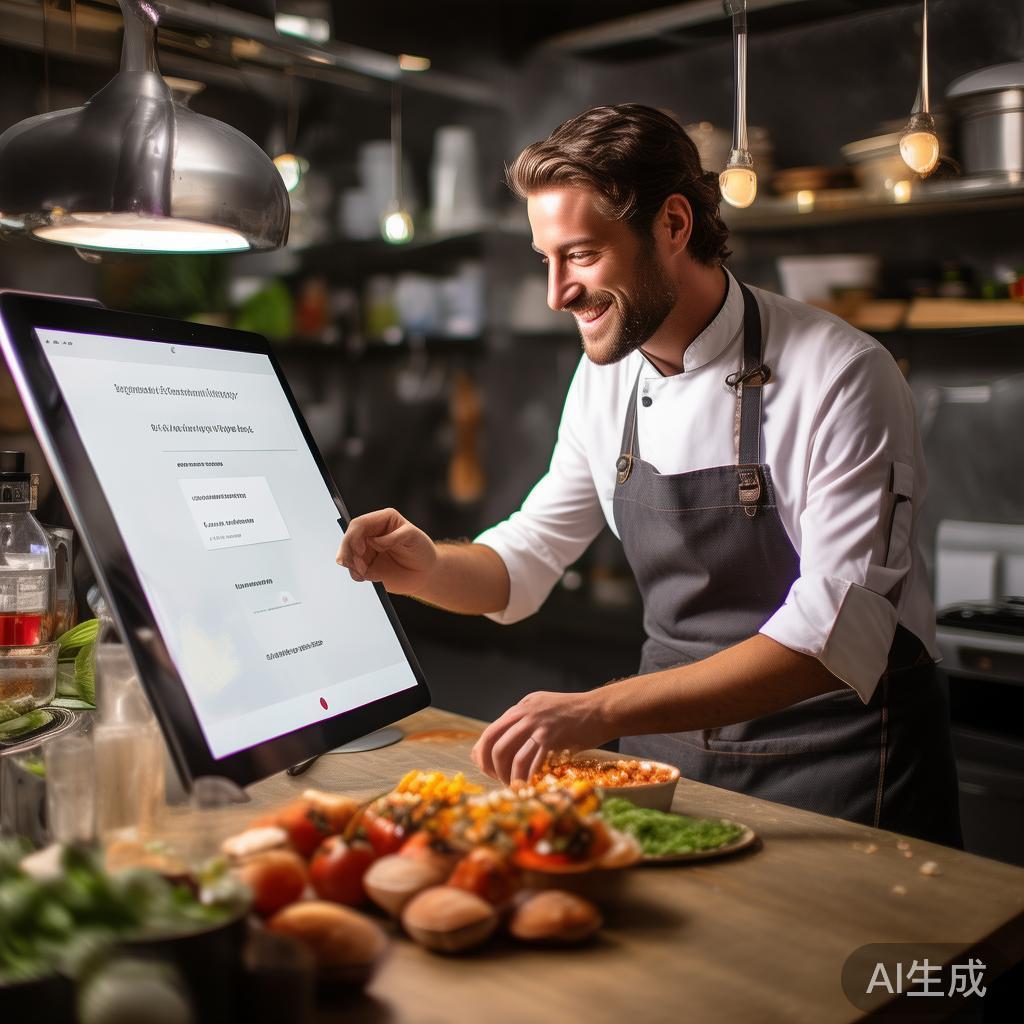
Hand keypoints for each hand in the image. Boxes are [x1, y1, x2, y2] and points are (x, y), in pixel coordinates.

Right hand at [336, 508, 436, 595]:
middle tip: (354, 565)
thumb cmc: (422, 550)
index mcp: (382, 520)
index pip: (360, 524)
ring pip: (348, 554)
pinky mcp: (366, 565)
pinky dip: (355, 573)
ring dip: (350, 564)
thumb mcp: (413, 538)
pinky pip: (353, 569)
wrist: (425, 572)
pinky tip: (364, 577)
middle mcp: (371, 533)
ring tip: (363, 573)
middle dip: (347, 551)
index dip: (354, 535)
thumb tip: (373, 541)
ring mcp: (367, 550)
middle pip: (349, 538)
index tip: (360, 550)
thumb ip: (394, 537)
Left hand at [471, 690, 612, 784]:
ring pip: (511, 754)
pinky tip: (528, 786)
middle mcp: (525, 713)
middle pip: (495, 743)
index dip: (484, 753)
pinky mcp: (551, 736)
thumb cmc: (576, 714)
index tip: (487, 769)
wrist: (602, 710)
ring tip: (514, 786)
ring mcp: (537, 724)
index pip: (491, 731)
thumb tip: (503, 743)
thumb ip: (525, 721)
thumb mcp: (544, 708)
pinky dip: (526, 776)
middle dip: (492, 767)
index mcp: (522, 707)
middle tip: (499, 781)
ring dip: (509, 775)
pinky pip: (531, 761)